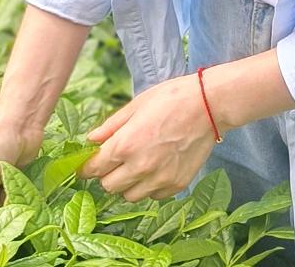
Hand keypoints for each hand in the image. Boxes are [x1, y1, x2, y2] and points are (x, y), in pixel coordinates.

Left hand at [76, 74, 218, 201]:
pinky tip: (155, 167)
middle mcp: (140, 167)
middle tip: (114, 160)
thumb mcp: (136, 105)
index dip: (86, 167)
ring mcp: (160, 179)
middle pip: (109, 186)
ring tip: (136, 164)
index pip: (94, 168)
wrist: (208, 106)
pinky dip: (149, 186)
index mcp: (126, 144)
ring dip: (127, 183)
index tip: (86, 165)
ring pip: (129, 196)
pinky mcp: (176, 185)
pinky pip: (152, 196)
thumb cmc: (171, 99)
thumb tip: (90, 140)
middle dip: (107, 174)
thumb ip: (111, 126)